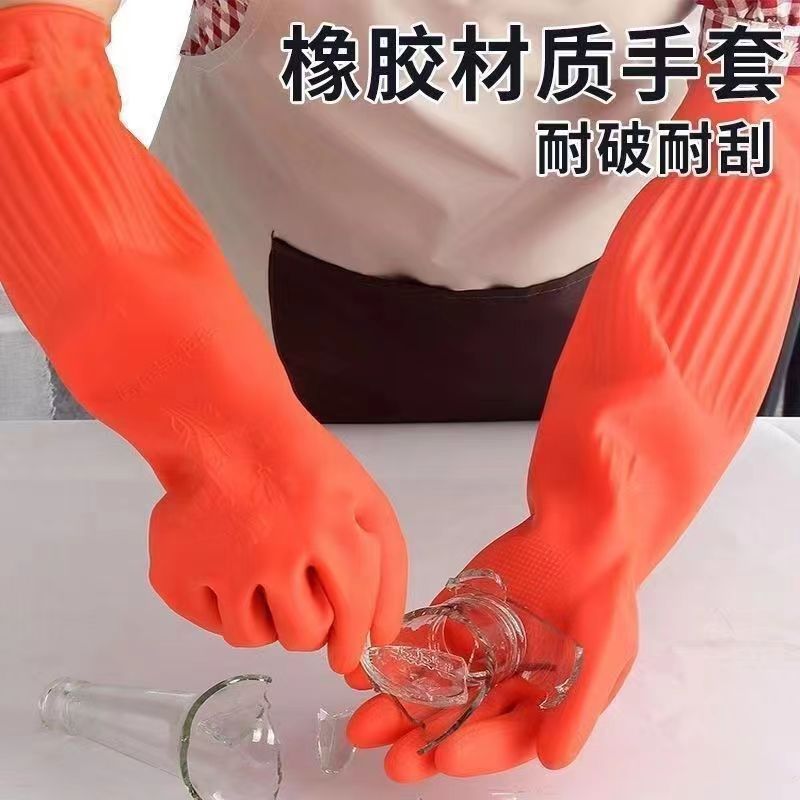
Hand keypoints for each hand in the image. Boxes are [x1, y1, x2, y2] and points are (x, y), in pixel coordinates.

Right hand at [149, 412, 407, 673]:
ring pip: (250, 637)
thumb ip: (387, 568)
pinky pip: (207, 622)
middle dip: (308, 625)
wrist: (226, 431)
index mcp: (331, 532)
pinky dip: (220, 603)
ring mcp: (221, 565)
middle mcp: (276, 554)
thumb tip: (380, 638)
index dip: (350, 642)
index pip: (352, 615)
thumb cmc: (302, 466)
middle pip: (301, 637)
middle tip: (297, 593)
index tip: (343, 654)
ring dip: (263, 616)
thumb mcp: (365, 502)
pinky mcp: (175, 573)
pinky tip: (226, 564)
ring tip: (260, 571)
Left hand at [347, 517, 636, 779]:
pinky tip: (371, 670)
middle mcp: (505, 689)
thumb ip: (579, 704)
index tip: (446, 756)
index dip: (479, 750)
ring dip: (401, 708)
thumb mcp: (605, 648)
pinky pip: (420, 644)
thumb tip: (555, 759)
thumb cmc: (602, 593)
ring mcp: (476, 656)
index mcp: (543, 707)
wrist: (577, 535)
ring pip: (434, 688)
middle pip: (463, 722)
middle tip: (394, 759)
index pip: (507, 738)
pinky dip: (395, 658)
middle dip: (427, 741)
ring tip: (366, 726)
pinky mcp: (452, 623)